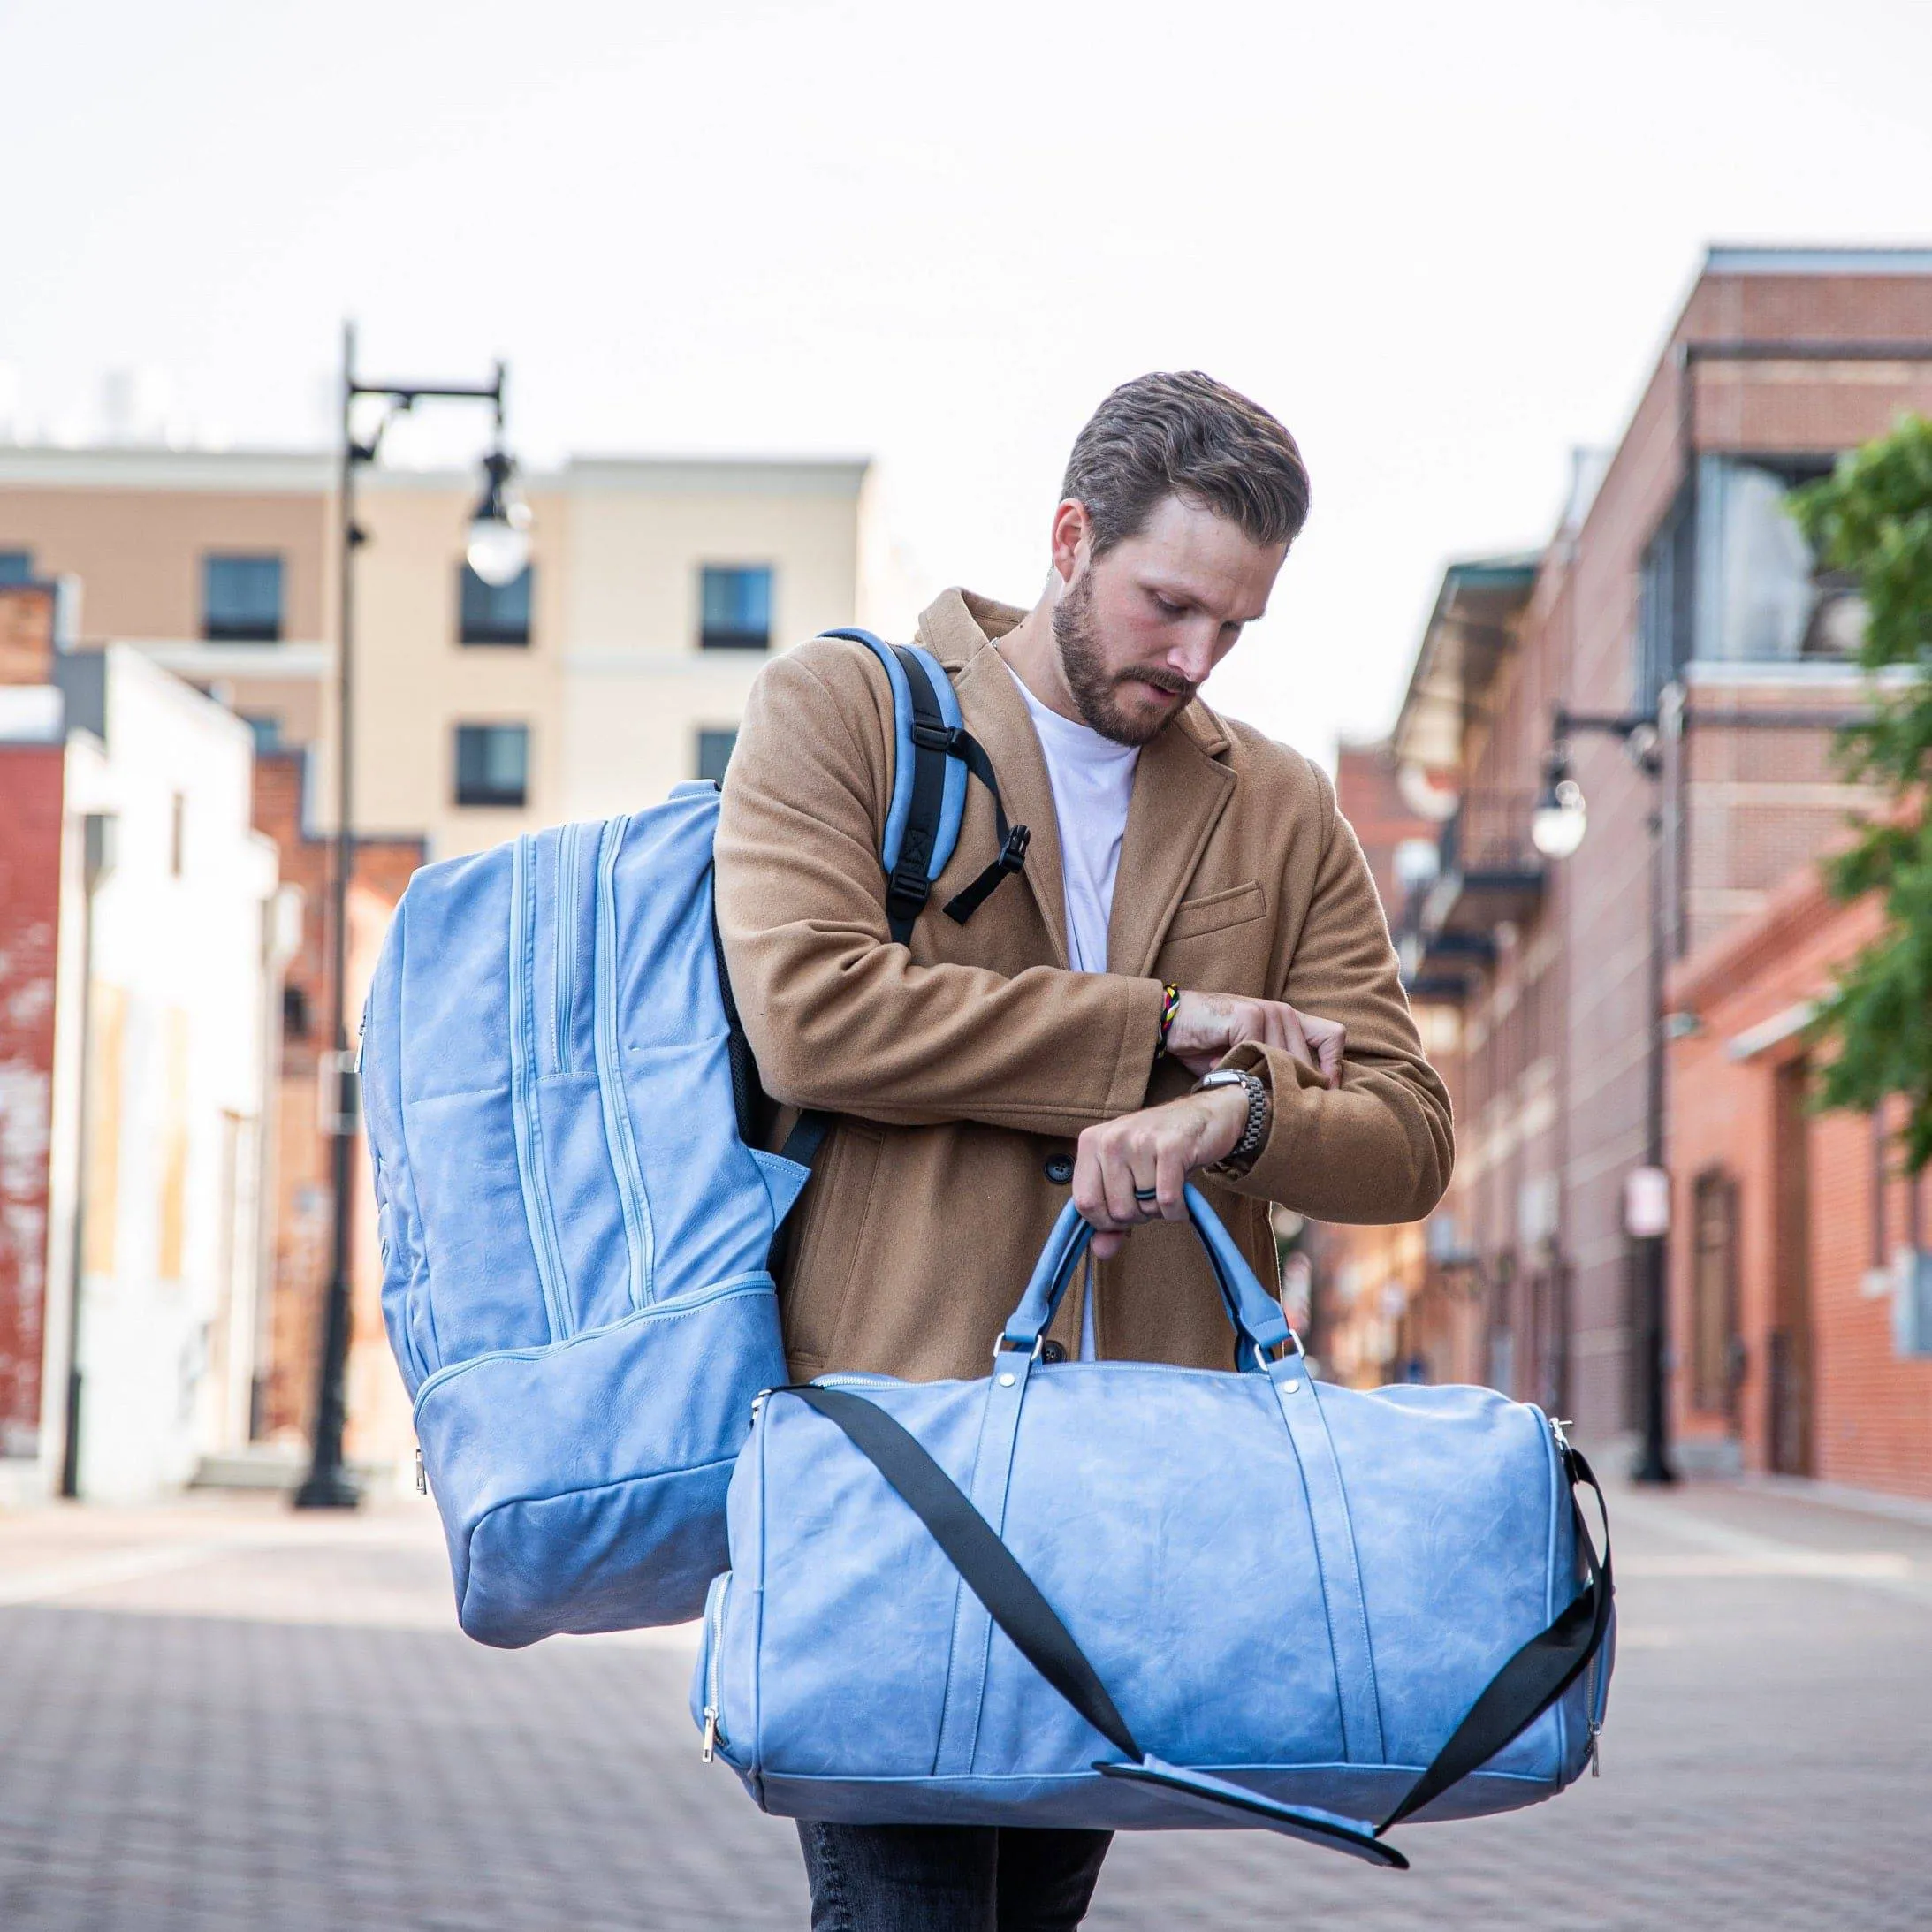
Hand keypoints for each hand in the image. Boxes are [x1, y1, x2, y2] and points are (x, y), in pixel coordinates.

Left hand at [1072, 1086, 1248, 1259]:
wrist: (1206, 1115)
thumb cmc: (1159, 1150)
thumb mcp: (1127, 1177)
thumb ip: (1109, 1216)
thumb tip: (1101, 1251)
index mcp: (1091, 1142)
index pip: (1083, 1202)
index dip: (1105, 1221)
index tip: (1123, 1214)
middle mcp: (1111, 1138)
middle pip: (1117, 1210)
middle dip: (1138, 1215)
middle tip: (1151, 1195)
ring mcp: (1140, 1141)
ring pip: (1144, 1207)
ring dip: (1159, 1209)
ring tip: (1166, 1186)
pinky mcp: (1171, 1147)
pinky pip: (1168, 1201)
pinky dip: (1177, 1210)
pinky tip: (1182, 1197)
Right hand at [1165, 991, 1344, 1085]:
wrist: (1171, 1021)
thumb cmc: (1209, 1043)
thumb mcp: (1249, 1058)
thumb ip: (1275, 1071)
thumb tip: (1302, 1103)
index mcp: (1289, 1019)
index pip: (1333, 1037)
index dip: (1333, 1068)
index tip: (1324, 1094)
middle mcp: (1283, 1012)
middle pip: (1309, 1060)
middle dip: (1294, 1087)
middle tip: (1270, 1103)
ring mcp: (1267, 1012)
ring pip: (1286, 1062)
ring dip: (1266, 1081)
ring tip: (1242, 1086)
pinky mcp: (1248, 1017)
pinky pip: (1260, 1056)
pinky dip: (1242, 1071)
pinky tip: (1222, 1070)